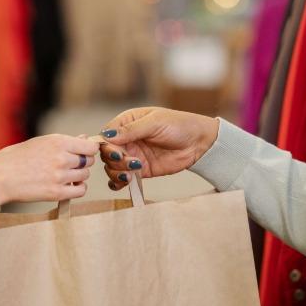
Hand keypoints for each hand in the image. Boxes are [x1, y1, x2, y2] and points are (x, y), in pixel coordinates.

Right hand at [0, 134, 99, 204]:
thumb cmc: (16, 158)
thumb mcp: (40, 142)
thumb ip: (64, 142)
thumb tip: (84, 137)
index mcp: (58, 142)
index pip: (90, 146)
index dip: (89, 149)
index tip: (85, 152)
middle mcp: (61, 158)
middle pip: (89, 161)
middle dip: (82, 162)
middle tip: (70, 165)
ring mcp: (60, 176)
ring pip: (85, 176)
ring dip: (78, 176)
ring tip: (64, 175)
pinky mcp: (56, 193)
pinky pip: (80, 191)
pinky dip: (77, 189)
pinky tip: (68, 186)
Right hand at [97, 107, 218, 190]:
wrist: (198, 143)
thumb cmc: (179, 125)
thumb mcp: (155, 122)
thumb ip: (131, 130)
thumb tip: (107, 136)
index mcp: (127, 122)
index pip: (106, 136)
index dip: (106, 146)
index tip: (116, 152)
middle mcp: (127, 139)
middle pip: (106, 153)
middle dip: (114, 160)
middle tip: (130, 162)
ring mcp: (132, 155)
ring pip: (112, 167)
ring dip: (118, 172)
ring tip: (133, 172)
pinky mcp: (140, 170)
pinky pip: (122, 178)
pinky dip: (119, 182)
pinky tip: (126, 182)